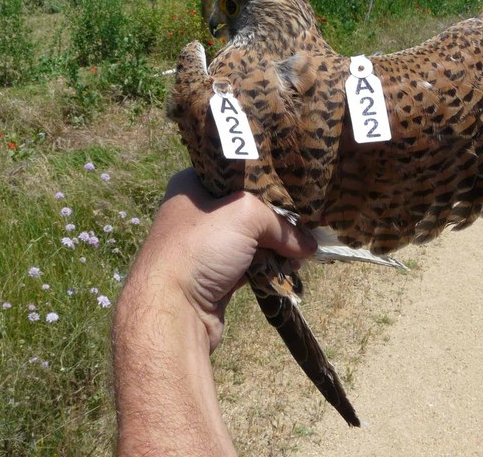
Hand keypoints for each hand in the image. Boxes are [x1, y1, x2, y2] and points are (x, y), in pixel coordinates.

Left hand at [124, 168, 315, 350]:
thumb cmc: (201, 247)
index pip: (238, 173)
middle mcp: (195, 212)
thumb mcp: (246, 215)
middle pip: (249, 208)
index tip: (296, 188)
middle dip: (278, 219)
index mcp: (192, 184)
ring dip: (277, 247)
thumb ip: (281, 224)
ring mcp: (204, 246)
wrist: (172, 310)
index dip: (268, 180)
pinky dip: (268, 266)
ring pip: (252, 239)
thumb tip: (309, 245)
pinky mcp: (214, 275)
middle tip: (306, 224)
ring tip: (302, 253)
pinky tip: (289, 269)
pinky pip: (250, 264)